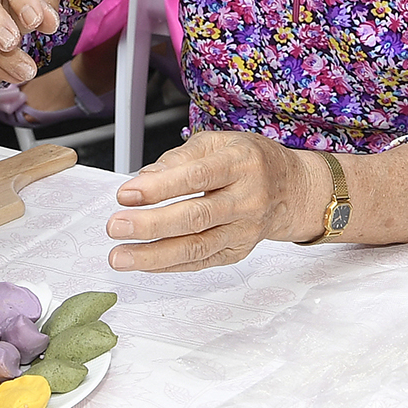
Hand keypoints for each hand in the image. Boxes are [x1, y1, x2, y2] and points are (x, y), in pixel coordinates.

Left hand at [105, 131, 323, 271]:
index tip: (125, 193)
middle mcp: (246, 200)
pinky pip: (201, 262)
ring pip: (197, 247)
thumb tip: (143, 178)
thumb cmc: (248, 160)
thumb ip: (179, 158)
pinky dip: (169, 265)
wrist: (292, 190)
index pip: (197, 177)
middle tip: (115, 227)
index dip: (160, 187)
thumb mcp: (217, 142)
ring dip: (154, 256)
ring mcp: (244, 231)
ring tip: (120, 257)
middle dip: (151, 225)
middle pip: (195, 217)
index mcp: (239, 164)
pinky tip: (143, 263)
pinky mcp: (238, 252)